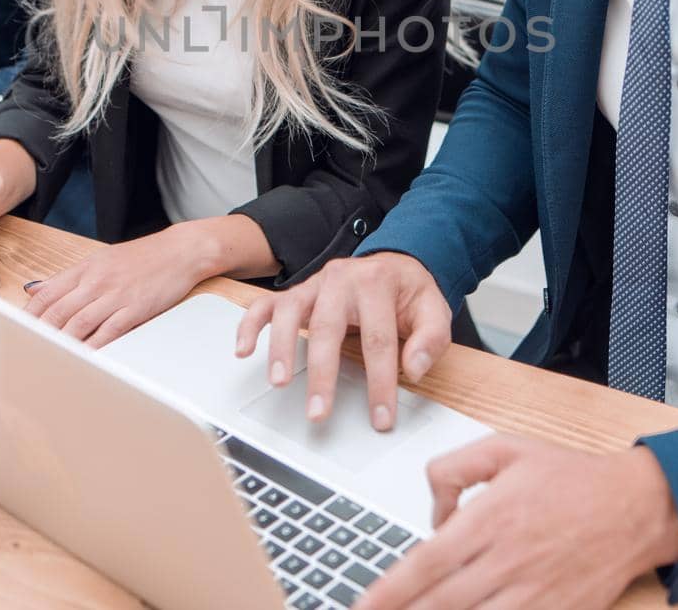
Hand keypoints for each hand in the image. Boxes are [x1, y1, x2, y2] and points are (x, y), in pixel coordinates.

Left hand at [25, 227, 214, 346]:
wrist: (181, 251)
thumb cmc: (142, 257)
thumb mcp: (100, 260)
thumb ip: (66, 278)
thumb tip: (33, 289)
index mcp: (86, 269)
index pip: (47, 293)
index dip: (28, 316)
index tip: (14, 331)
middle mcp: (97, 281)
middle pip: (58, 311)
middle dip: (39, 334)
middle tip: (25, 352)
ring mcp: (116, 295)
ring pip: (80, 323)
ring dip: (62, 343)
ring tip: (48, 359)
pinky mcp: (136, 309)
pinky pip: (109, 331)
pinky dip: (94, 346)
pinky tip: (84, 358)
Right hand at [235, 252, 450, 431]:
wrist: (394, 261)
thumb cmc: (409, 291)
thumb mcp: (434, 309)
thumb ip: (430, 339)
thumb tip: (412, 368)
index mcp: (377, 282)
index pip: (378, 339)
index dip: (379, 382)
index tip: (380, 417)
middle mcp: (341, 279)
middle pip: (327, 327)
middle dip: (321, 374)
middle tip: (318, 412)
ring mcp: (314, 284)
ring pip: (289, 312)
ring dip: (280, 348)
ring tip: (278, 382)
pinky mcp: (297, 292)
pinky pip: (266, 304)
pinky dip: (250, 324)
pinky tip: (243, 349)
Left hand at [356, 440, 677, 609]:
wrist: (636, 507)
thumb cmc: (570, 478)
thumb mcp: (506, 447)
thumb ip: (455, 469)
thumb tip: (433, 512)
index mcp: (492, 517)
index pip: (427, 562)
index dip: (391, 589)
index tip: (364, 604)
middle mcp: (509, 560)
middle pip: (443, 602)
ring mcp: (534, 593)